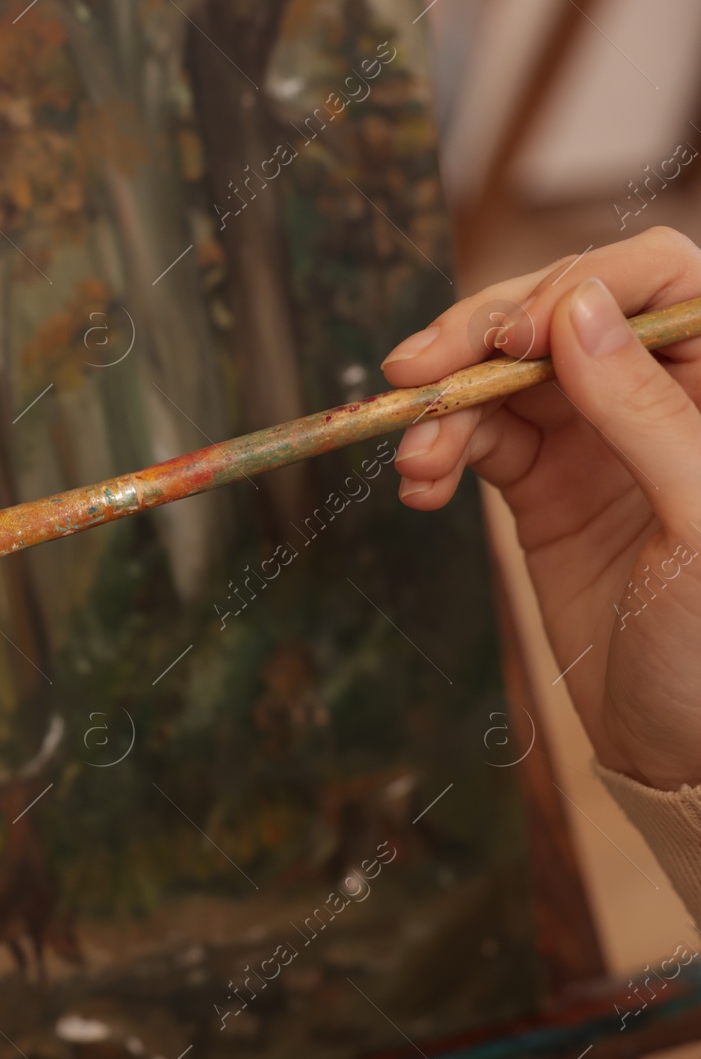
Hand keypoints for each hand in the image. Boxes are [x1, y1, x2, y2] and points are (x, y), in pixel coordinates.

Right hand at [382, 226, 700, 789]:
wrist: (682, 748)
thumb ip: (646, 412)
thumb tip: (575, 314)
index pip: (657, 279)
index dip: (580, 287)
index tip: (516, 338)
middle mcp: (661, 393)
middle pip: (560, 314)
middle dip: (480, 339)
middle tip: (416, 374)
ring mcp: (597, 436)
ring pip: (505, 376)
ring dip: (446, 407)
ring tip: (415, 462)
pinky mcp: (546, 482)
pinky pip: (479, 438)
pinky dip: (440, 453)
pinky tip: (422, 488)